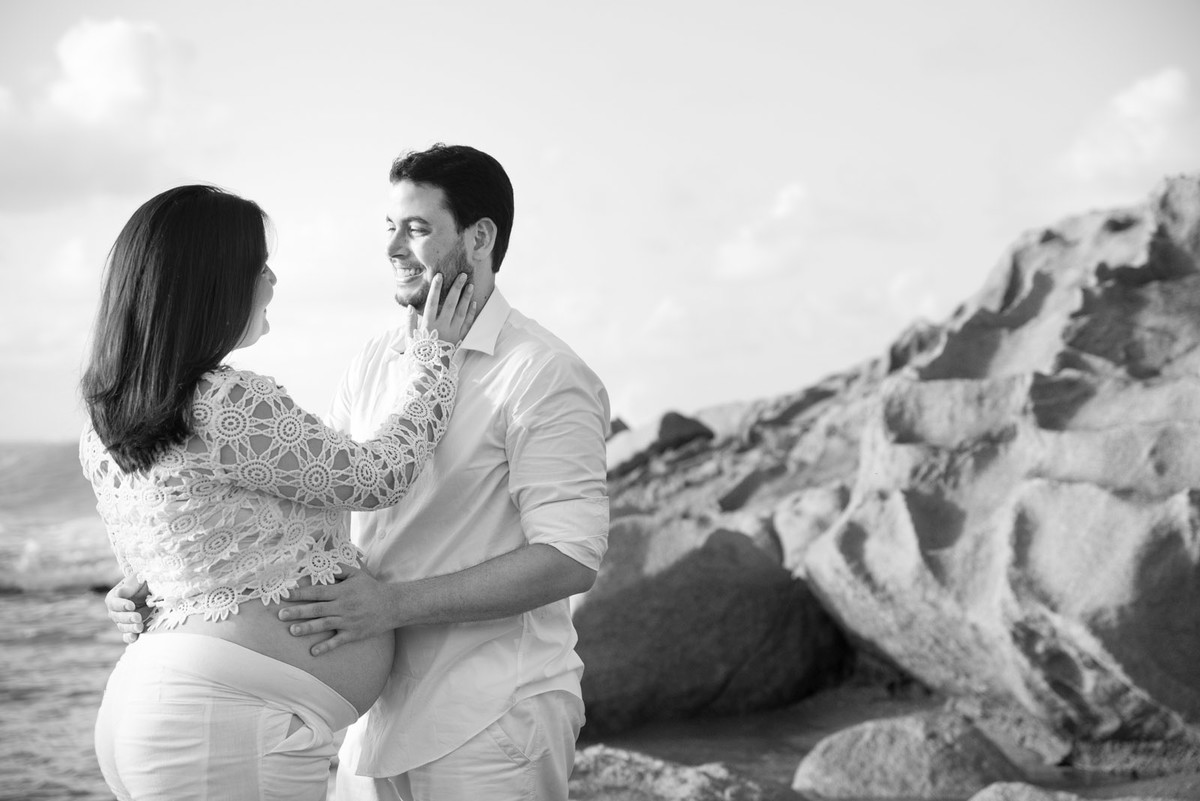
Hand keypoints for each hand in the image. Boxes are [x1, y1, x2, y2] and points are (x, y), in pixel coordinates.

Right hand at [105, 575, 150, 643]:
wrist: (155, 588)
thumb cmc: (145, 580)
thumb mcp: (139, 578)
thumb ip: (130, 586)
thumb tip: (119, 593)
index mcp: (115, 597)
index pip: (114, 602)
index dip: (121, 605)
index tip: (131, 606)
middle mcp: (116, 610)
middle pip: (117, 616)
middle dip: (127, 618)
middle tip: (138, 617)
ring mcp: (123, 620)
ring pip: (122, 626)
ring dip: (130, 628)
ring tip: (140, 627)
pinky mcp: (132, 627)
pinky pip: (128, 635)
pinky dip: (130, 638)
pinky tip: (135, 638)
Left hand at [277, 565, 394, 655]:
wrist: (393, 605)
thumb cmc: (371, 588)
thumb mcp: (357, 574)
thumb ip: (338, 569)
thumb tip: (320, 567)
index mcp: (342, 591)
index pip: (317, 592)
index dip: (301, 593)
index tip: (286, 594)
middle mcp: (343, 606)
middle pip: (317, 609)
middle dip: (298, 611)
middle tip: (280, 614)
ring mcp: (348, 621)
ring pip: (324, 625)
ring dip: (307, 628)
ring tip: (292, 630)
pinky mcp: (353, 634)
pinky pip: (337, 641)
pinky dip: (326, 647)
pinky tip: (313, 652)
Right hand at [410, 273, 476, 345]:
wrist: (431, 370)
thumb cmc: (419, 352)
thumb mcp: (410, 337)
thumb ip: (409, 321)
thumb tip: (409, 307)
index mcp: (428, 325)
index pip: (432, 303)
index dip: (436, 289)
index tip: (439, 276)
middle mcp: (442, 327)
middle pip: (450, 304)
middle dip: (456, 289)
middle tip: (462, 275)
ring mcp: (453, 332)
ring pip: (461, 312)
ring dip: (466, 298)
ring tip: (470, 285)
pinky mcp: (460, 338)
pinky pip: (468, 324)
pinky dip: (471, 313)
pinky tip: (474, 303)